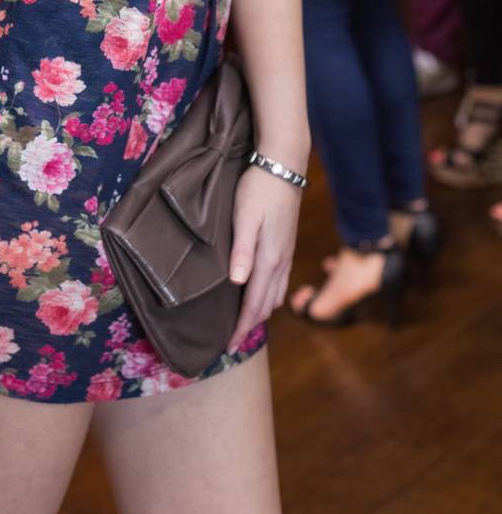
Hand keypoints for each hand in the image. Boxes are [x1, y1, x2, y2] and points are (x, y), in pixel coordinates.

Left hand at [225, 164, 302, 351]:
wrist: (284, 166)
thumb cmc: (258, 189)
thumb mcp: (245, 216)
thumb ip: (242, 249)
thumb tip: (237, 283)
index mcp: (268, 258)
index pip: (253, 303)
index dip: (241, 327)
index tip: (228, 347)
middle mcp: (280, 261)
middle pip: (265, 305)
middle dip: (249, 325)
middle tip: (231, 342)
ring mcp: (286, 254)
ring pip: (275, 294)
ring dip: (260, 312)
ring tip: (243, 323)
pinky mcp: (286, 245)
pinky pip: (279, 281)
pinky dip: (269, 296)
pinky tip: (261, 294)